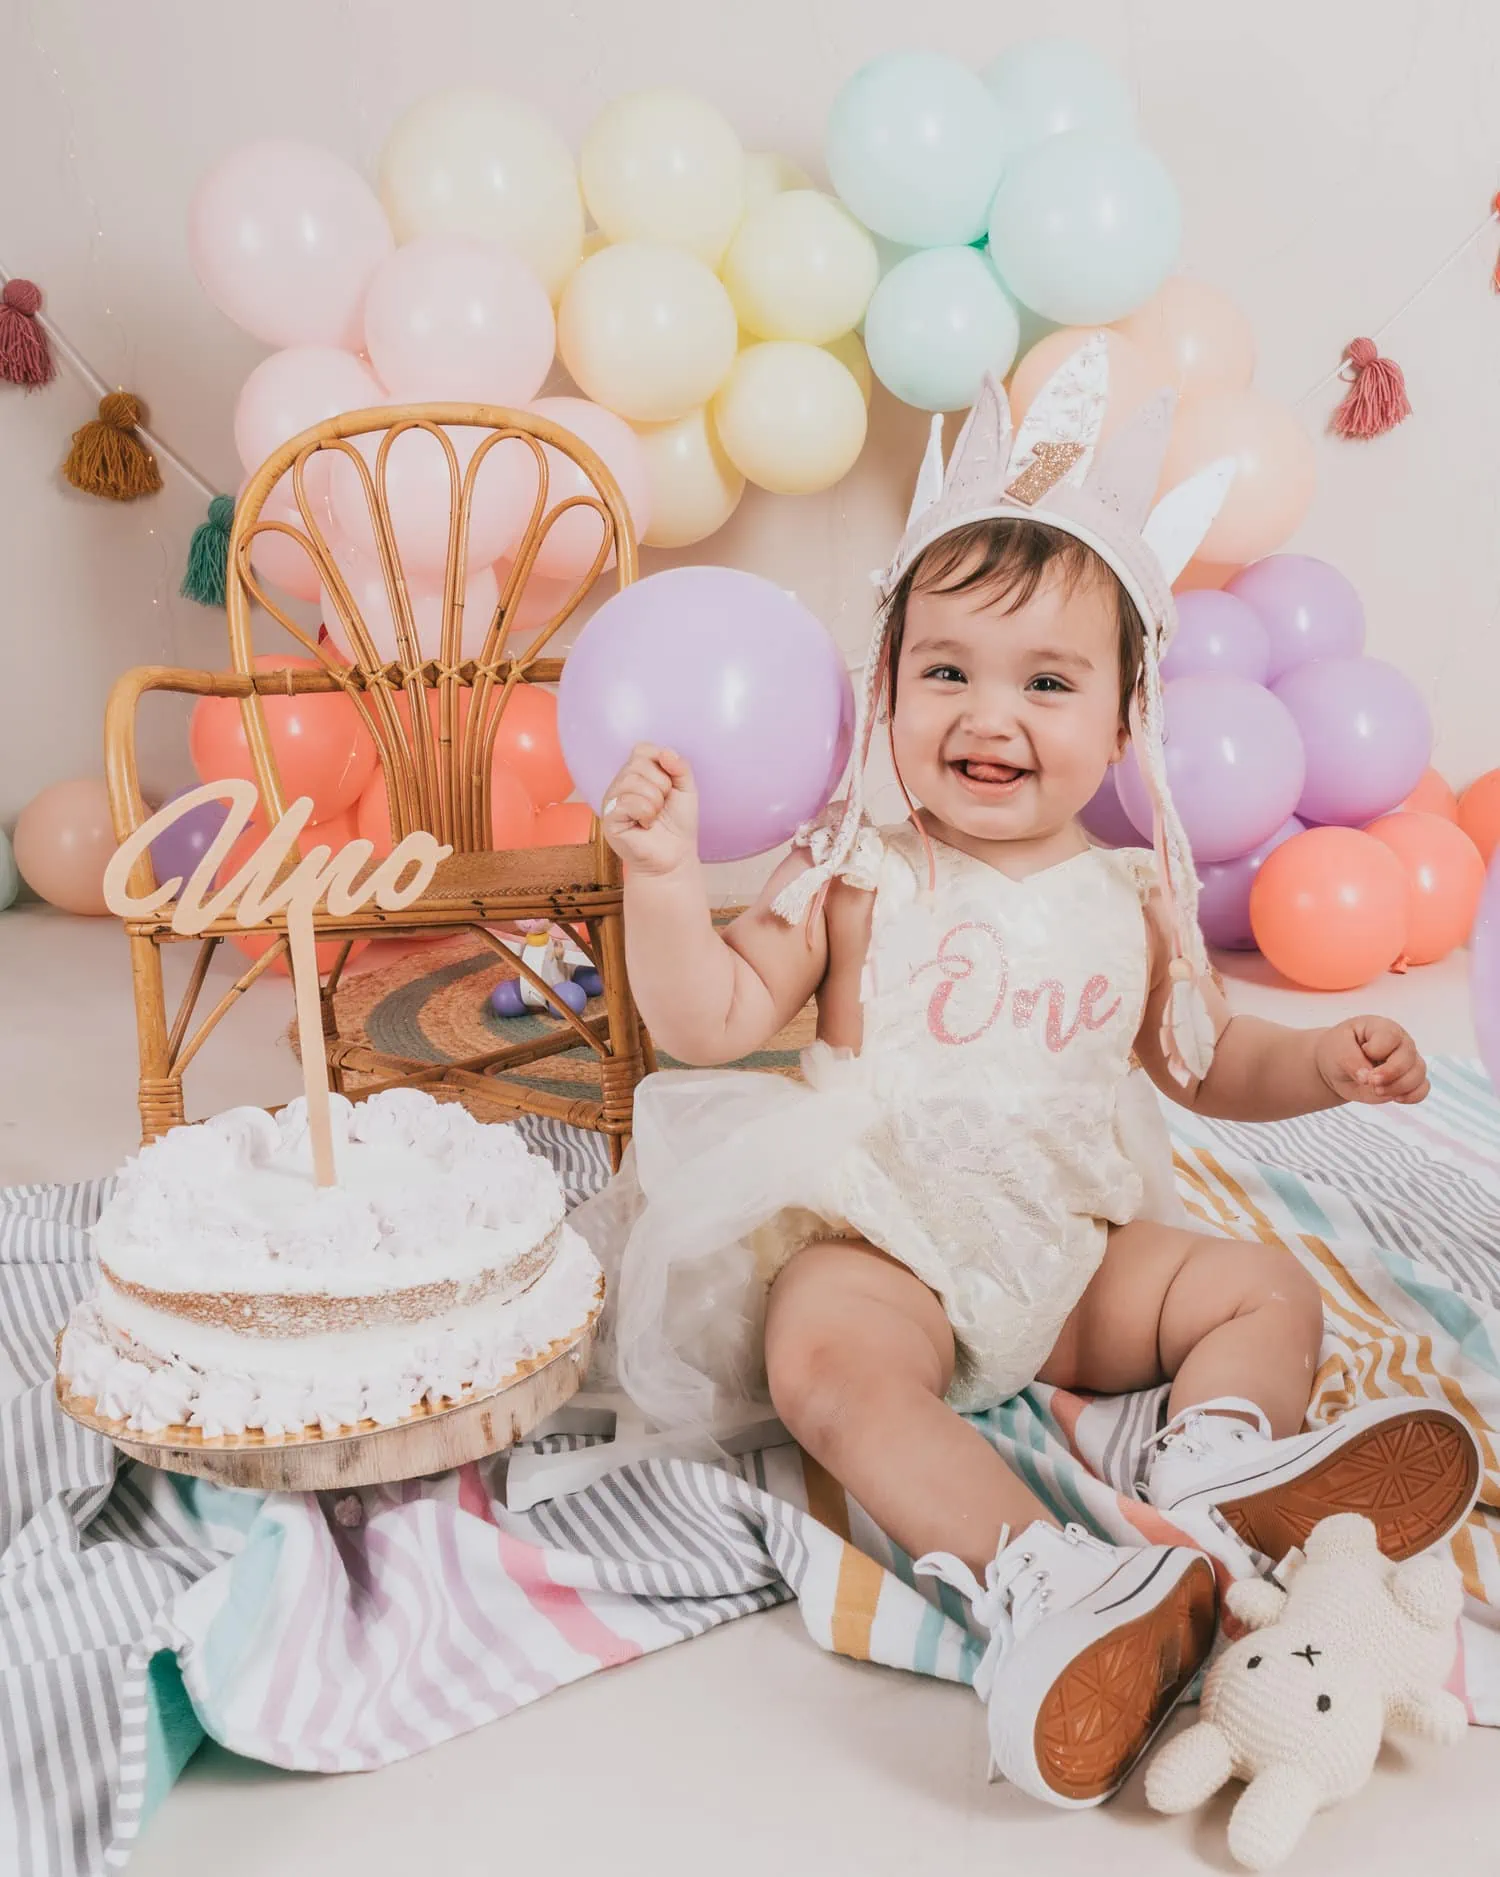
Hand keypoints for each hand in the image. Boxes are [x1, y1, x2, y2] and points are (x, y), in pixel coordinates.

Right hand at [600, 745, 698, 878]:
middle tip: (662, 806)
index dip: (661, 763)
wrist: (675, 856)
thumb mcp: (686, 789)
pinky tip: (645, 825)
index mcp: (637, 773)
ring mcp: (612, 800)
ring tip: (654, 816)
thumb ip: (680, 766)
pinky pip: (626, 802)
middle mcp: (621, 783)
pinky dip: (645, 813)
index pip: (642, 749)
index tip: (669, 785)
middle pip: (637, 764)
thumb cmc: (678, 823)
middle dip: (661, 786)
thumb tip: (665, 752)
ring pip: (631, 781)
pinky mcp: (609, 818)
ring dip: (654, 801)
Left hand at [1314, 1017, 1428, 1105]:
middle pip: (1408, 1057)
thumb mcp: (1336, 1049)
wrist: (1336, 1067)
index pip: (1391, 1036)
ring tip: (1378, 1090)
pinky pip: (1422, 1089)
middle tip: (1370, 1081)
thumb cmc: (1338, 1050)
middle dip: (1389, 1074)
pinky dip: (1412, 1096)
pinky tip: (1395, 1098)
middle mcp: (1400, 1042)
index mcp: (1382, 1028)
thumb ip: (1351, 1060)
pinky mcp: (1410, 1080)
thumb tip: (1367, 1078)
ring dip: (1398, 1087)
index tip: (1363, 1054)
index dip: (1377, 1050)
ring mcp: (1408, 1061)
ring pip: (1418, 1074)